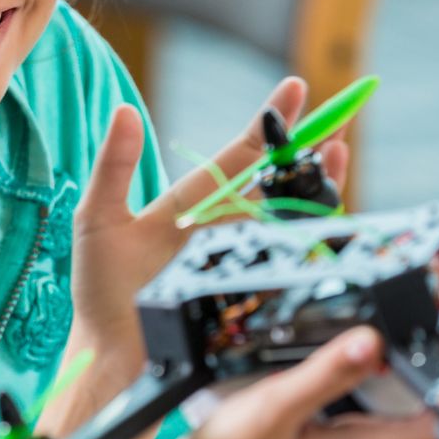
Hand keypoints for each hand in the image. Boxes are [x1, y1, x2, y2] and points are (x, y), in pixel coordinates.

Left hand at [67, 76, 346, 369]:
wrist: (110, 350)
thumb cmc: (101, 285)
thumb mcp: (99, 216)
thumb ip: (114, 165)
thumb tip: (125, 111)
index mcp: (192, 202)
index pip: (239, 154)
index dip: (269, 121)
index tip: (295, 87)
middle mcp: (223, 224)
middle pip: (277, 179)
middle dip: (310, 147)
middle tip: (339, 116)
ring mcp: (238, 256)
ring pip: (291, 213)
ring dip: (320, 182)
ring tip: (338, 151)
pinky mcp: (249, 289)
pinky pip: (289, 258)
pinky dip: (313, 235)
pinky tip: (328, 214)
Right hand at [170, 327, 436, 438]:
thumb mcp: (277, 405)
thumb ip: (328, 372)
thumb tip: (372, 341)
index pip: (434, 417)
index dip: (423, 378)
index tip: (392, 350)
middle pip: (406, 405)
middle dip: (386, 370)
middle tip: (343, 349)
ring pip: (375, 403)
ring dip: (356, 378)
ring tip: (318, 365)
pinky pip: (347, 409)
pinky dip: (334, 390)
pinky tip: (303, 382)